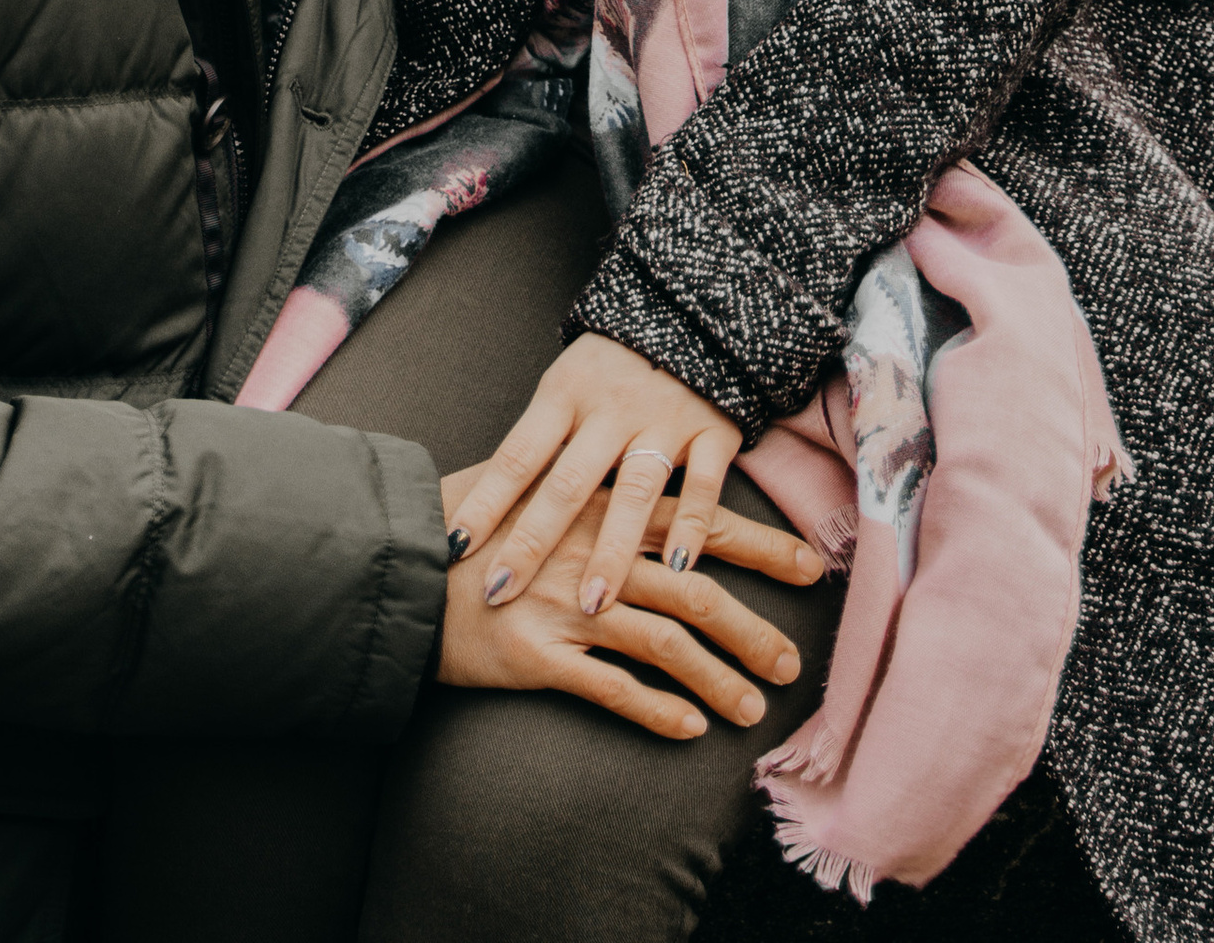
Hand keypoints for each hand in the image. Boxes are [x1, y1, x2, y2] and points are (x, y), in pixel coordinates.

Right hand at [437, 476, 821, 743]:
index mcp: (600, 504)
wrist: (401, 564)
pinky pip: (610, 687)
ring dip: (716, 676)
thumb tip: (647, 497)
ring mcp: (567, 602)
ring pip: (664, 639)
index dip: (759, 544)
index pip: (697, 520)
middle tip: (793, 660)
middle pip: (694, 585)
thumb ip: (594, 495)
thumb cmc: (469, 525)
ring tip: (753, 710)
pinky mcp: (538, 653)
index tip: (812, 564)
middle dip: (752, 624)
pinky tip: (688, 728)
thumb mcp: (537, 486)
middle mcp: (593, 549)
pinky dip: (654, 709)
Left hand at [448, 338, 746, 618]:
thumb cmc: (614, 362)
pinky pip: (702, 485)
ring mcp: (664, 418)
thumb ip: (544, 437)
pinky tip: (676, 569)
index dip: (486, 502)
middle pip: (567, 482)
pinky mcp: (714, 430)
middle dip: (532, 542)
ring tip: (591, 604)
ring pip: (634, 491)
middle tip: (501, 592)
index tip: (454, 548)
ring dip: (611, 551)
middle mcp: (611, 406)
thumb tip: (489, 500)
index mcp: (566, 391)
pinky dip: (690, 527)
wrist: (696, 308)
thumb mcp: (570, 381)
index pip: (517, 455)